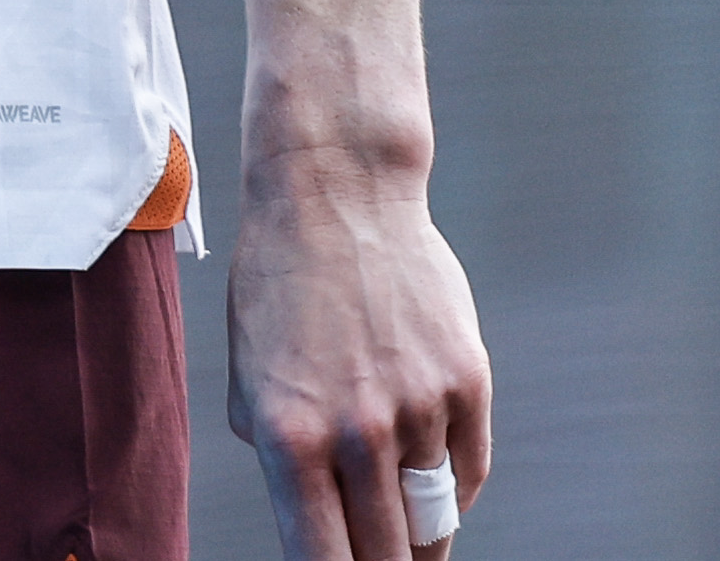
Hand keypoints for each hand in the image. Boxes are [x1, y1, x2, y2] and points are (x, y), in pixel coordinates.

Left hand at [225, 151, 492, 559]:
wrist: (337, 194)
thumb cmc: (280, 287)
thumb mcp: (251, 375)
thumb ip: (278, 453)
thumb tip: (315, 520)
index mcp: (290, 437)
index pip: (321, 560)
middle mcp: (357, 431)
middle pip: (385, 555)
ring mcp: (420, 408)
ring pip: (434, 521)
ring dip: (423, 542)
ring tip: (413, 548)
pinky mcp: (467, 381)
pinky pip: (468, 472)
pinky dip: (452, 488)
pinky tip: (433, 483)